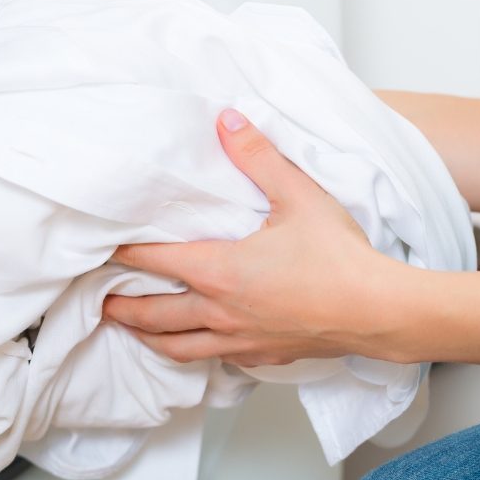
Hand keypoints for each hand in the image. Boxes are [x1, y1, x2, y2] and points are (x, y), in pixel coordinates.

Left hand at [102, 109, 403, 366]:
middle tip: (99, 300)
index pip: (155, 260)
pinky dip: (195, 352)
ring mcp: (241, 339)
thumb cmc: (339, 257)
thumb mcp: (296, 195)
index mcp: (220, 271)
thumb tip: (227, 120)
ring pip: (180, 347)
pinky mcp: (264, 355)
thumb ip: (257, 156)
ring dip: (149, 337)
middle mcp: (221, 311)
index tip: (102, 247)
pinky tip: (198, 346)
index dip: (124, 252)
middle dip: (123, 305)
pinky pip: (217, 359)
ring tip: (131, 330)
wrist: (380, 312)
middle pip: (155, 314)